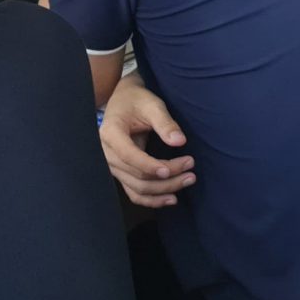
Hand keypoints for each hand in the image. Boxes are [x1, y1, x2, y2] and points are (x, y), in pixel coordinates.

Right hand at [99, 76, 193, 208]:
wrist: (123, 100)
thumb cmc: (137, 100)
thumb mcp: (152, 105)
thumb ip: (165, 122)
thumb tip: (180, 141)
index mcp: (111, 133)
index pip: (130, 156)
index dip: (151, 165)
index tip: (176, 167)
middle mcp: (107, 154)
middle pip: (137, 176)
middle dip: (167, 178)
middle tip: (191, 172)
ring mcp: (113, 166)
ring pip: (138, 188)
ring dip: (164, 190)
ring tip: (188, 181)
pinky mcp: (121, 173)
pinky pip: (134, 193)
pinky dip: (152, 199)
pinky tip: (171, 199)